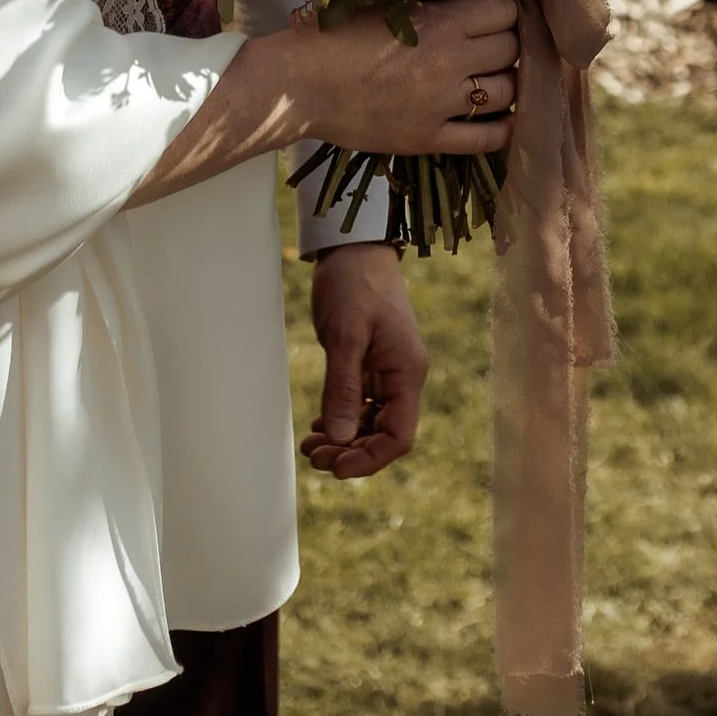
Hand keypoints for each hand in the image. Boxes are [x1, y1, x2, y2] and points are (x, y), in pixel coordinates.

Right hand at [292, 0, 518, 158]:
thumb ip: (428, 0)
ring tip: (494, 76)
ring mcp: (442, 105)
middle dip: (507, 41)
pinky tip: (508, 119)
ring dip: (506, 80)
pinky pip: (486, 139)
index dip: (505, 7)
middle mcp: (451, 63)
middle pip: (511, 48)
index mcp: (441, 23)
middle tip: (493, 42)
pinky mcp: (429, 139)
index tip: (496, 9)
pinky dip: (505, 129)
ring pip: (507, 91)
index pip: (505, 9)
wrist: (299, 84)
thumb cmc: (334, 34)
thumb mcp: (385, 2)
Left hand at [304, 246, 427, 483]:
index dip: (370, 459)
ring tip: (310, 446)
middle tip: (313, 457)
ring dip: (344, 439)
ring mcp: (387, 370)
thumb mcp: (346, 335)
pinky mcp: (371, 363)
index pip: (399, 436)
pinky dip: (343, 419)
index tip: (336, 468)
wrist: (355, 247)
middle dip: (351, 452)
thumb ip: (345, 388)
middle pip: (384, 434)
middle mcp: (402, 376)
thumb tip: (342, 439)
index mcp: (406, 372)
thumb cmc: (354, 284)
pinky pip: (363, 405)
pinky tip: (319, 426)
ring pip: (372, 422)